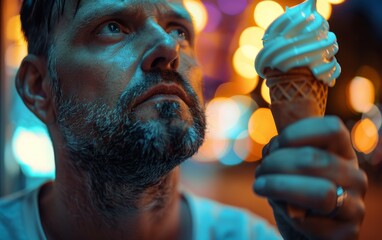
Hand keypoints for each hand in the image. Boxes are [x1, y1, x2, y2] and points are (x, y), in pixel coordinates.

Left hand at [253, 116, 367, 239]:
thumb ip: (285, 151)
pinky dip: (287, 212)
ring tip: (260, 186)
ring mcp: (355, 206)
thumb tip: (272, 149)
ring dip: (278, 186)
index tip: (275, 145)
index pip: (332, 129)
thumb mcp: (292, 166)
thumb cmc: (297, 192)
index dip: (296, 133)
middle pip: (314, 159)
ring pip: (319, 192)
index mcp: (343, 153)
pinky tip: (281, 209)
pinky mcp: (346, 233)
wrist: (306, 231)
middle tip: (259, 171)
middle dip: (276, 163)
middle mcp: (355, 177)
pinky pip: (311, 220)